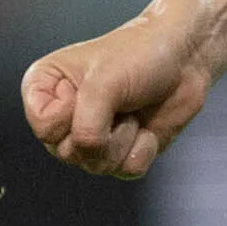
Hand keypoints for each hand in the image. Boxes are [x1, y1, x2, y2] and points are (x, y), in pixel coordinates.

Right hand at [23, 12, 212, 179]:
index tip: (89, 86)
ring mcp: (88, 139)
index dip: (71, 114)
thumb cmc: (139, 54)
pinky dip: (142, 149)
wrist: (183, 58)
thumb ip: (87, 122)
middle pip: (68, 153)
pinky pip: (124, 171)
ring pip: (96, 165)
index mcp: (43, 90)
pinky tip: (146, 126)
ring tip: (131, 107)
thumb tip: (89, 150)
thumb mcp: (106, 81)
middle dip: (103, 129)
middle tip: (118, 98)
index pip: (44, 126)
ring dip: (125, 137)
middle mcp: (61, 118)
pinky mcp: (117, 154)